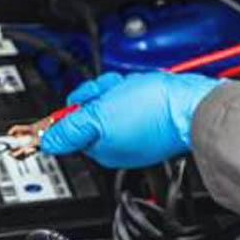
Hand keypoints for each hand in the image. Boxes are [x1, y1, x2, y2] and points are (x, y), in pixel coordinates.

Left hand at [40, 72, 223, 168]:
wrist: (193, 105)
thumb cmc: (153, 112)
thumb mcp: (100, 116)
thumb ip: (70, 129)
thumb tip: (47, 142)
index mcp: (102, 150)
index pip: (71, 130)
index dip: (73, 110)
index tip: (81, 102)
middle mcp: (118, 145)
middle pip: (90, 113)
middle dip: (97, 96)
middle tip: (112, 93)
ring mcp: (135, 133)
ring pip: (110, 102)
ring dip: (116, 90)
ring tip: (131, 90)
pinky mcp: (150, 120)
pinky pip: (130, 101)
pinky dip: (134, 91)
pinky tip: (144, 91)